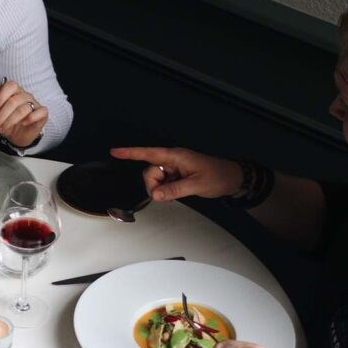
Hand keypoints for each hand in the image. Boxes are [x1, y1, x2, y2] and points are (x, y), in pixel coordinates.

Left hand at [0, 79, 46, 147]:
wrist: (18, 136)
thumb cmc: (9, 121)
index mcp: (15, 91)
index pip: (10, 86)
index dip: (1, 96)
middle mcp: (25, 96)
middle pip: (14, 101)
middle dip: (2, 115)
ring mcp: (35, 104)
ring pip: (23, 109)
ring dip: (10, 121)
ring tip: (2, 129)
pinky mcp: (43, 113)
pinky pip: (41, 112)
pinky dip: (31, 118)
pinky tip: (23, 123)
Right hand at [109, 147, 243, 201]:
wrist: (232, 179)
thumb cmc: (218, 176)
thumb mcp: (197, 185)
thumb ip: (175, 190)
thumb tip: (155, 195)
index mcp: (175, 157)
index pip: (149, 154)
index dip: (130, 153)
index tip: (114, 152)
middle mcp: (172, 160)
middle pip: (149, 172)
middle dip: (153, 185)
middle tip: (168, 194)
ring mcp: (173, 168)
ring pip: (155, 180)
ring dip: (160, 190)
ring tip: (178, 192)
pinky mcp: (176, 176)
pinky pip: (162, 184)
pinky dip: (165, 191)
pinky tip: (177, 193)